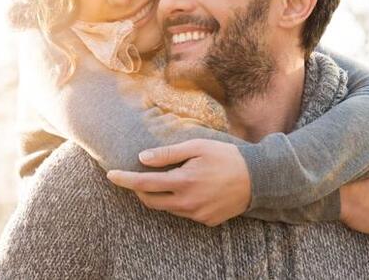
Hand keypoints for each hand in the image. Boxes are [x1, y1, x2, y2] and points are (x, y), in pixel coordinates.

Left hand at [106, 139, 250, 226]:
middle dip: (138, 189)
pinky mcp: (206, 221)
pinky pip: (183, 212)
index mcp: (183, 182)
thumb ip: (168, 154)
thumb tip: (142, 158)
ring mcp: (197, 215)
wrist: (258, 178)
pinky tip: (191, 188)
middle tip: (136, 176)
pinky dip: (178, 201)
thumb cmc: (226, 157)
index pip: (144, 183)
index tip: (111, 175)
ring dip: (160, 195)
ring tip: (168, 178)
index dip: (125, 179)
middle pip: (150, 200)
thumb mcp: (197, 147)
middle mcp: (187, 203)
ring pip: (167, 207)